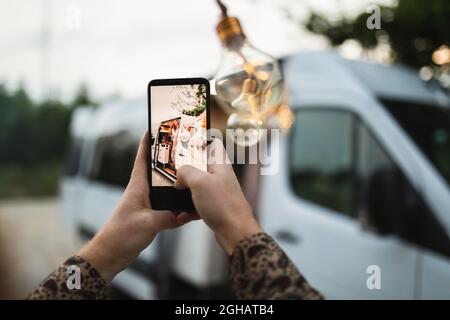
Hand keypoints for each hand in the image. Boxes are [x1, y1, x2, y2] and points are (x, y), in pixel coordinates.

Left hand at [77, 132, 195, 282]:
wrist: (111, 253)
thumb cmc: (122, 235)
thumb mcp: (148, 224)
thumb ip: (169, 217)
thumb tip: (188, 213)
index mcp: (138, 187)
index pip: (142, 158)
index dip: (147, 142)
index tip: (154, 126)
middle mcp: (142, 191)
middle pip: (156, 169)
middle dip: (168, 157)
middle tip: (183, 147)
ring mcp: (146, 203)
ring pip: (164, 186)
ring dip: (175, 179)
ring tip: (191, 172)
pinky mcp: (151, 215)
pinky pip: (167, 203)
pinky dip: (177, 200)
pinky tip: (188, 201)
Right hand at [174, 139, 261, 254]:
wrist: (236, 233)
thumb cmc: (224, 206)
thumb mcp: (199, 182)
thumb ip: (186, 172)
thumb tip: (179, 176)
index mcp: (220, 165)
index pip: (213, 144)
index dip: (200, 143)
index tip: (185, 144)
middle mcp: (220, 177)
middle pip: (200, 167)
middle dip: (185, 171)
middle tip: (173, 173)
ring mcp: (218, 193)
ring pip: (197, 187)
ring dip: (185, 193)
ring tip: (175, 197)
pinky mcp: (215, 208)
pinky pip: (198, 204)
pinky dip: (189, 210)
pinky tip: (183, 215)